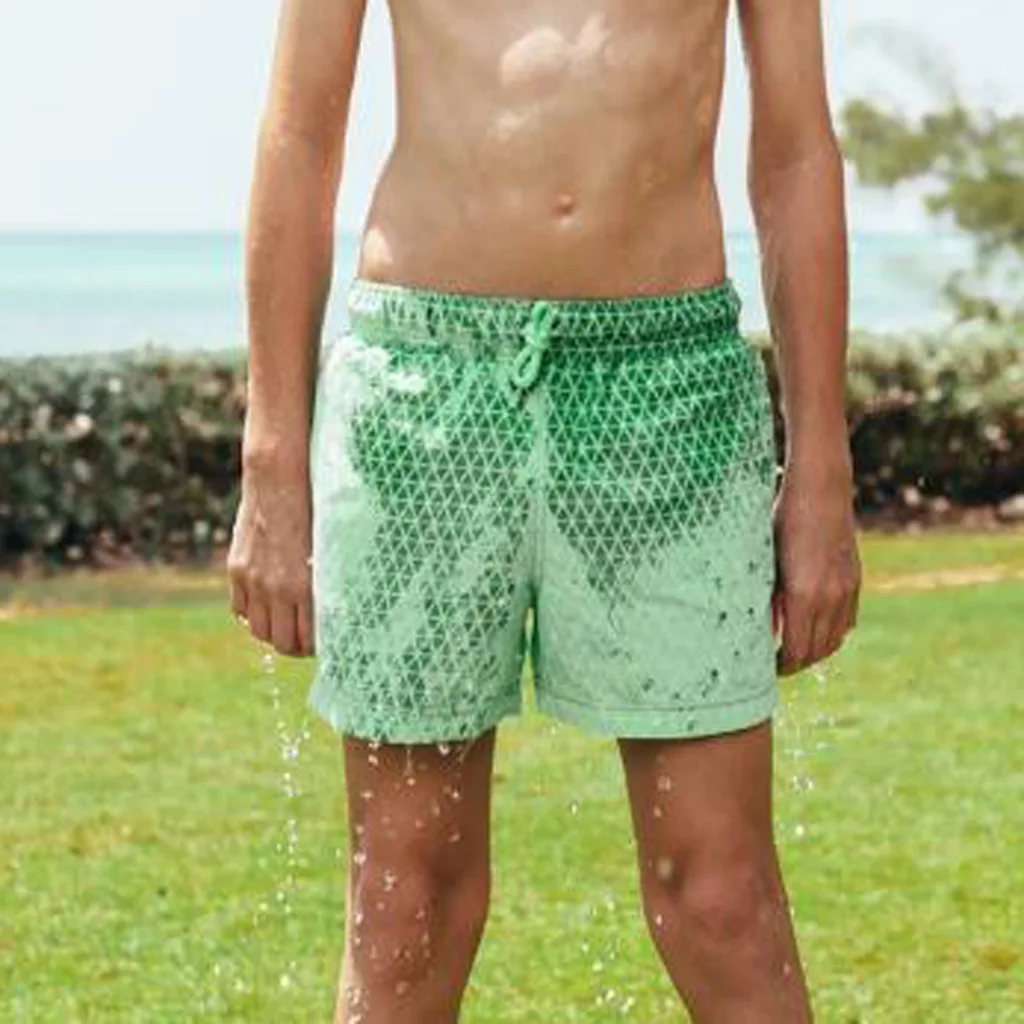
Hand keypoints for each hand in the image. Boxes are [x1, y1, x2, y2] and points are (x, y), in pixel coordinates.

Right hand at [227, 457, 314, 656]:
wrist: (278, 479)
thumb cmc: (314, 510)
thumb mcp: (328, 548)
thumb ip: (326, 580)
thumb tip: (334, 607)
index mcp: (305, 585)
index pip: (309, 638)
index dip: (316, 647)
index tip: (324, 643)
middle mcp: (277, 587)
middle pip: (282, 643)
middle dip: (296, 647)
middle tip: (305, 642)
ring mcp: (253, 579)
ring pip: (259, 632)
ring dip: (273, 634)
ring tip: (286, 627)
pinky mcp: (236, 569)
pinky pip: (240, 610)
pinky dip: (253, 615)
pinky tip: (267, 608)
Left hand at [771, 454, 860, 674]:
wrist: (821, 489)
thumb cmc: (781, 519)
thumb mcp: (765, 559)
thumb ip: (767, 597)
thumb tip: (762, 629)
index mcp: (802, 595)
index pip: (795, 651)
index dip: (780, 667)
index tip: (765, 669)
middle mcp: (829, 597)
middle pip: (816, 652)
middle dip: (796, 664)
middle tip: (775, 666)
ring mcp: (846, 589)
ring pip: (835, 640)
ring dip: (815, 652)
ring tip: (794, 652)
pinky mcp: (855, 580)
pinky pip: (848, 621)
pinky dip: (832, 634)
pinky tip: (815, 630)